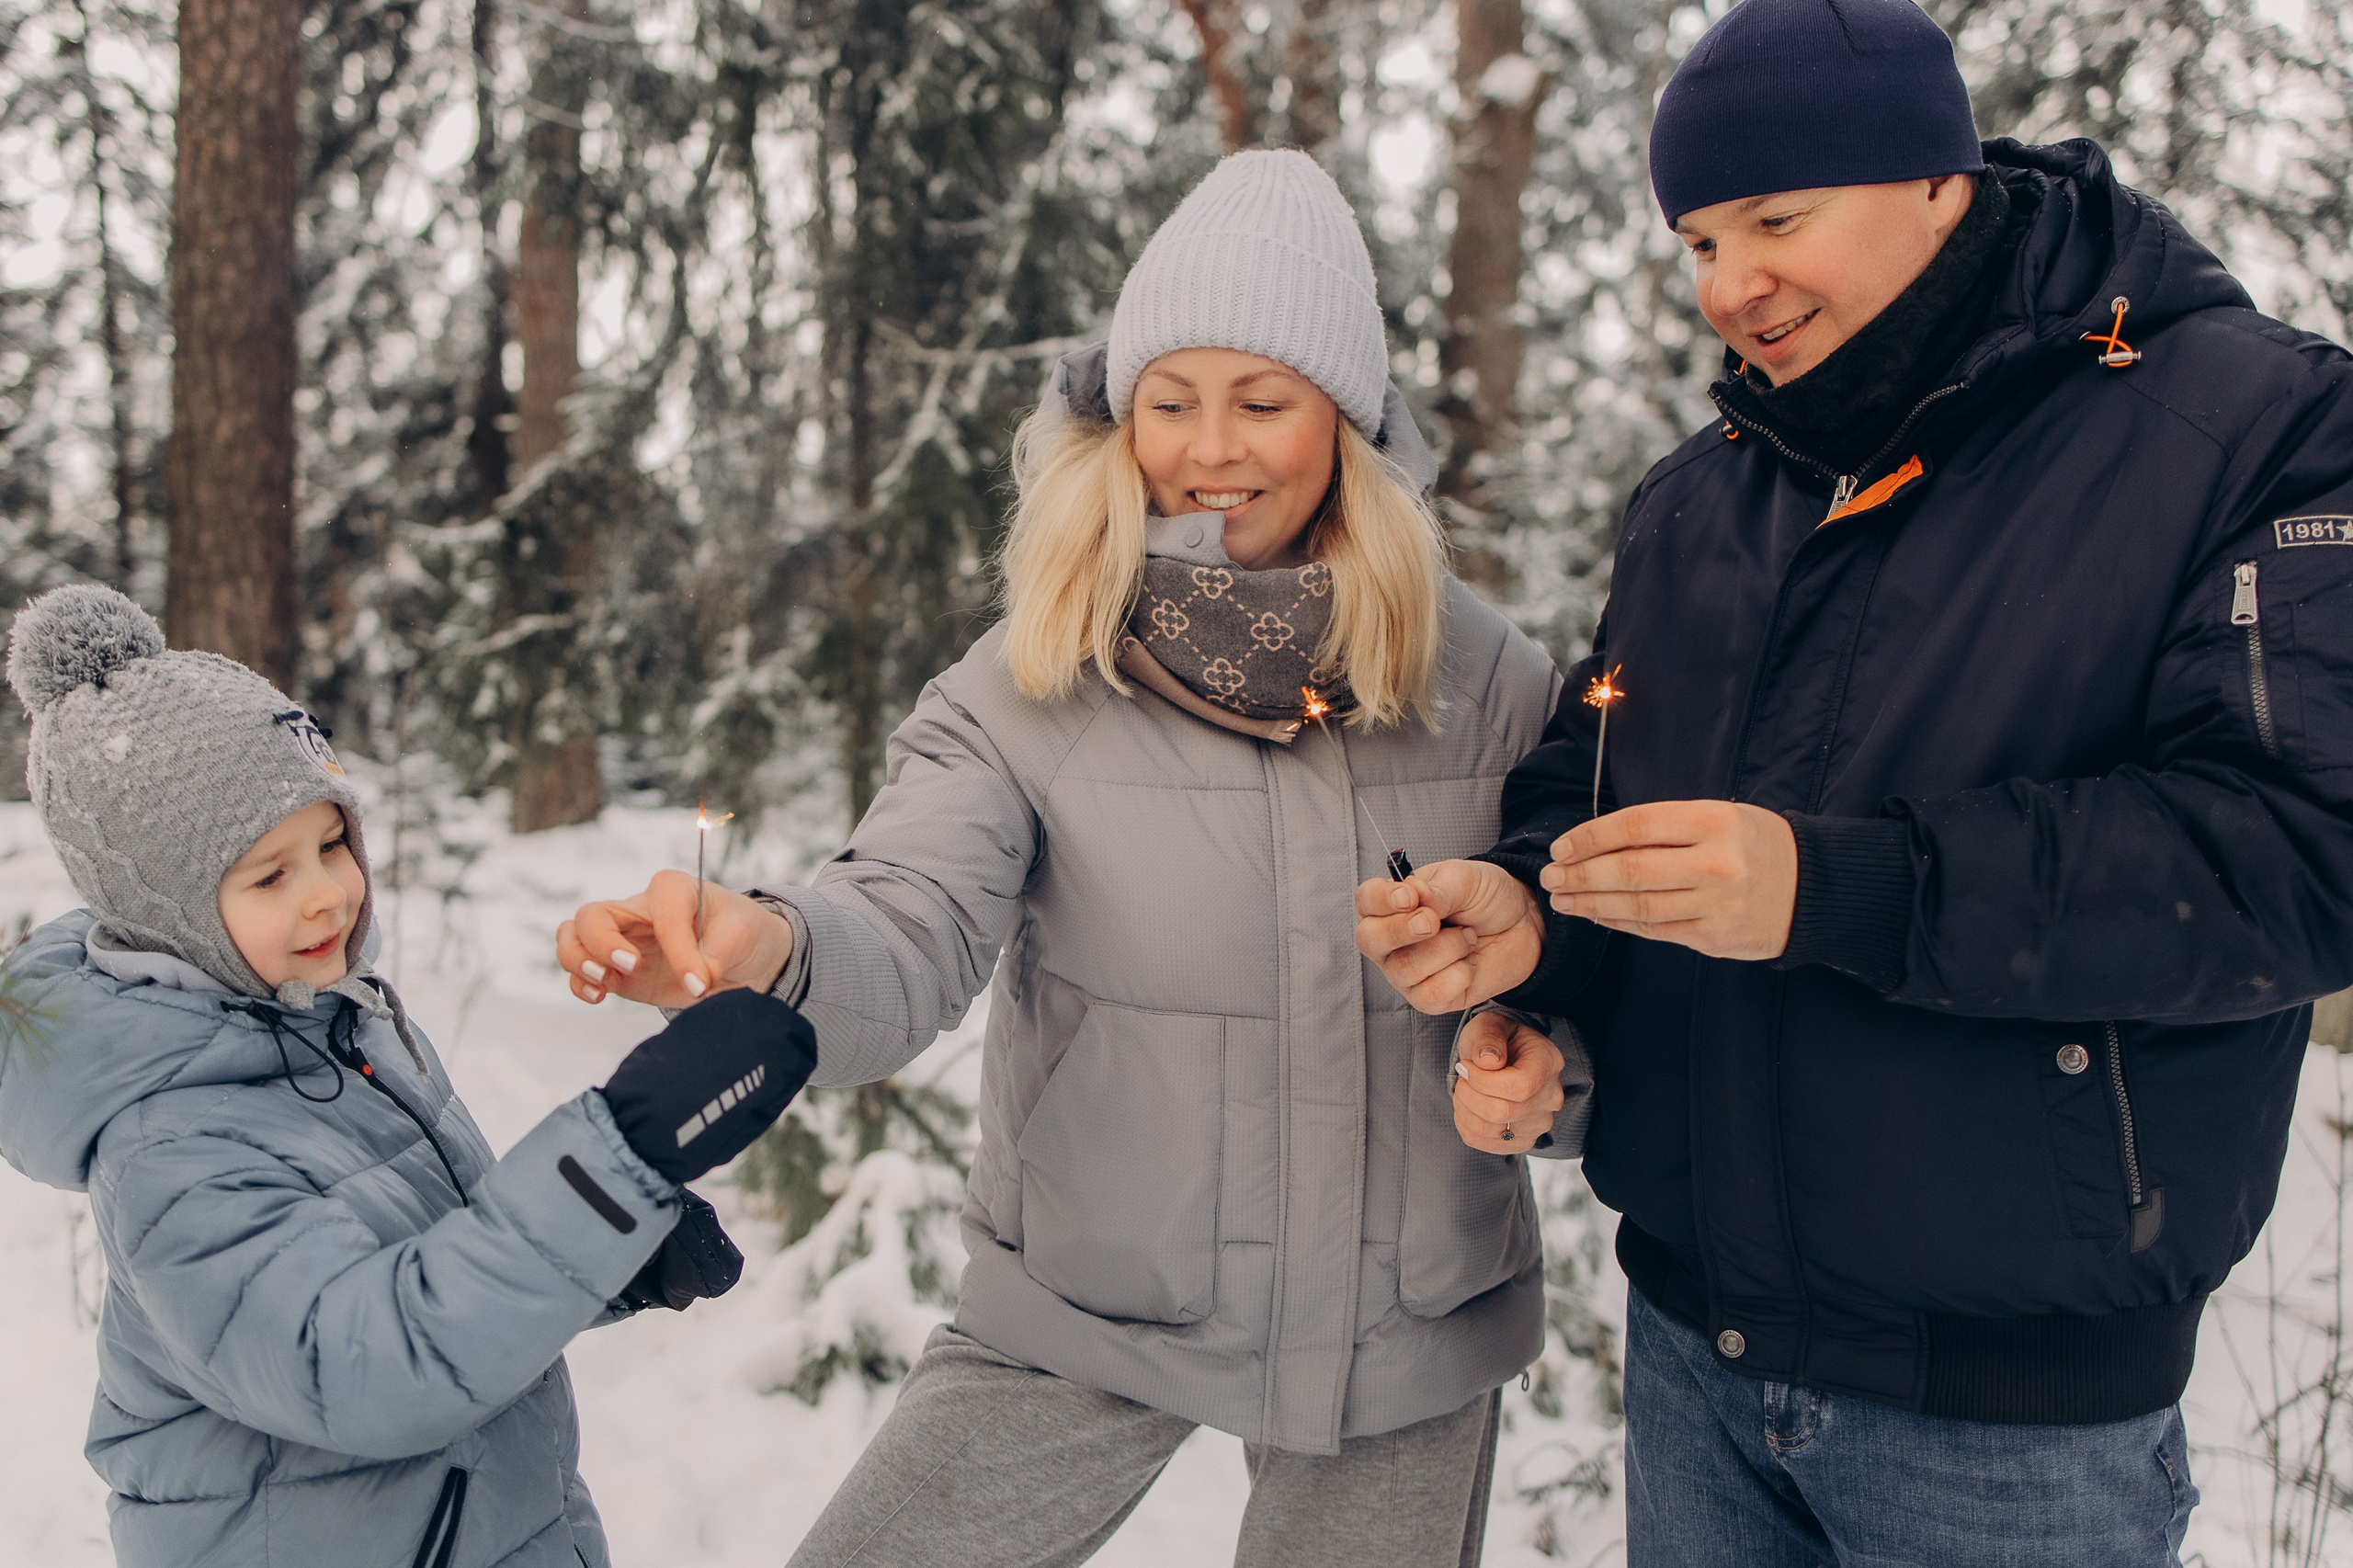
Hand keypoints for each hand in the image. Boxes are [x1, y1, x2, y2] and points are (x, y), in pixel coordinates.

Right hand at [557, 869, 794, 1006]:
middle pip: (591, 916)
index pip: (661, 915)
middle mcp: (638, 911)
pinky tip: (599, 996)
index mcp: (671, 889)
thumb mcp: (740, 937)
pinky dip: (580, 984)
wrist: (742, 958)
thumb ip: (716, 957)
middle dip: (600, 943)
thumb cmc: (741, 933)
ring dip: (577, 960)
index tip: (699, 981)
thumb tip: (695, 983)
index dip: (677, 949)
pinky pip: (580, 972)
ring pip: (572, 937)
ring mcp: (623, 940)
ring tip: (603, 983)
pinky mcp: (618, 971)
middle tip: (629, 966)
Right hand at [1355, 859, 1543, 1014]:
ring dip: (1446, 949)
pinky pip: (1431, 994)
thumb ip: (1437, 888)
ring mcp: (1406, 972)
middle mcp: (1391, 940)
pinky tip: (1469, 962)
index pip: (1366, 901)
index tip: (1409, 897)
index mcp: (1391, 904)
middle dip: (1401, 930)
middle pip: (1370, 940)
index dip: (1381, 900)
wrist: (1522, 925)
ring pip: (1405, 969)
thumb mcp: (1465, 879)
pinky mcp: (1428, 998)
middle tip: (1433, 921)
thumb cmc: (1486, 899)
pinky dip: (1459, 975)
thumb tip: (1414, 895)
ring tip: (1467, 936)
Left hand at [1452, 1010, 1566, 1154]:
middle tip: (1461, 1076)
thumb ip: (1488, 1037)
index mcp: (1548, 1062)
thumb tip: (1488, 1062)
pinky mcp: (1522, 1140)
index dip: (1483, 1081)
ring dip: (1464, 1109)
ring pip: (1490, 1130)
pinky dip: (1466, 1125)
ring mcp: (1539, 1123)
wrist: (1502, 1058)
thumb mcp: (1489, 1024)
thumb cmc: (1496, 1039)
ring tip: (1463, 1090)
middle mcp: (1551, 1097)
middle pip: (1502, 1112)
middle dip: (1468, 1094)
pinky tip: (1468, 1106)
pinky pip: (1485, 1143)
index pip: (1519, 1087)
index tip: (1465, 1065)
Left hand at [1542, 800, 1795, 959]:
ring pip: (1637, 906)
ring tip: (1564, 900)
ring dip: (1591, 903)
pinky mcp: (1715, 938)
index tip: (1561, 847)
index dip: (1590, 837)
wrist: (1812, 887)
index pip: (1635, 826)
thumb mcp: (1717, 817)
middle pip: (1630, 870)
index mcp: (1714, 822)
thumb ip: (1664, 827)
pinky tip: (1598, 914)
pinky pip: (1654, 930)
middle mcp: (1716, 863)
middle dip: (1580, 875)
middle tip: (1550, 878)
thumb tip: (1595, 842)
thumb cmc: (1754, 843)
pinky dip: (1619, 922)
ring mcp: (1716, 905)